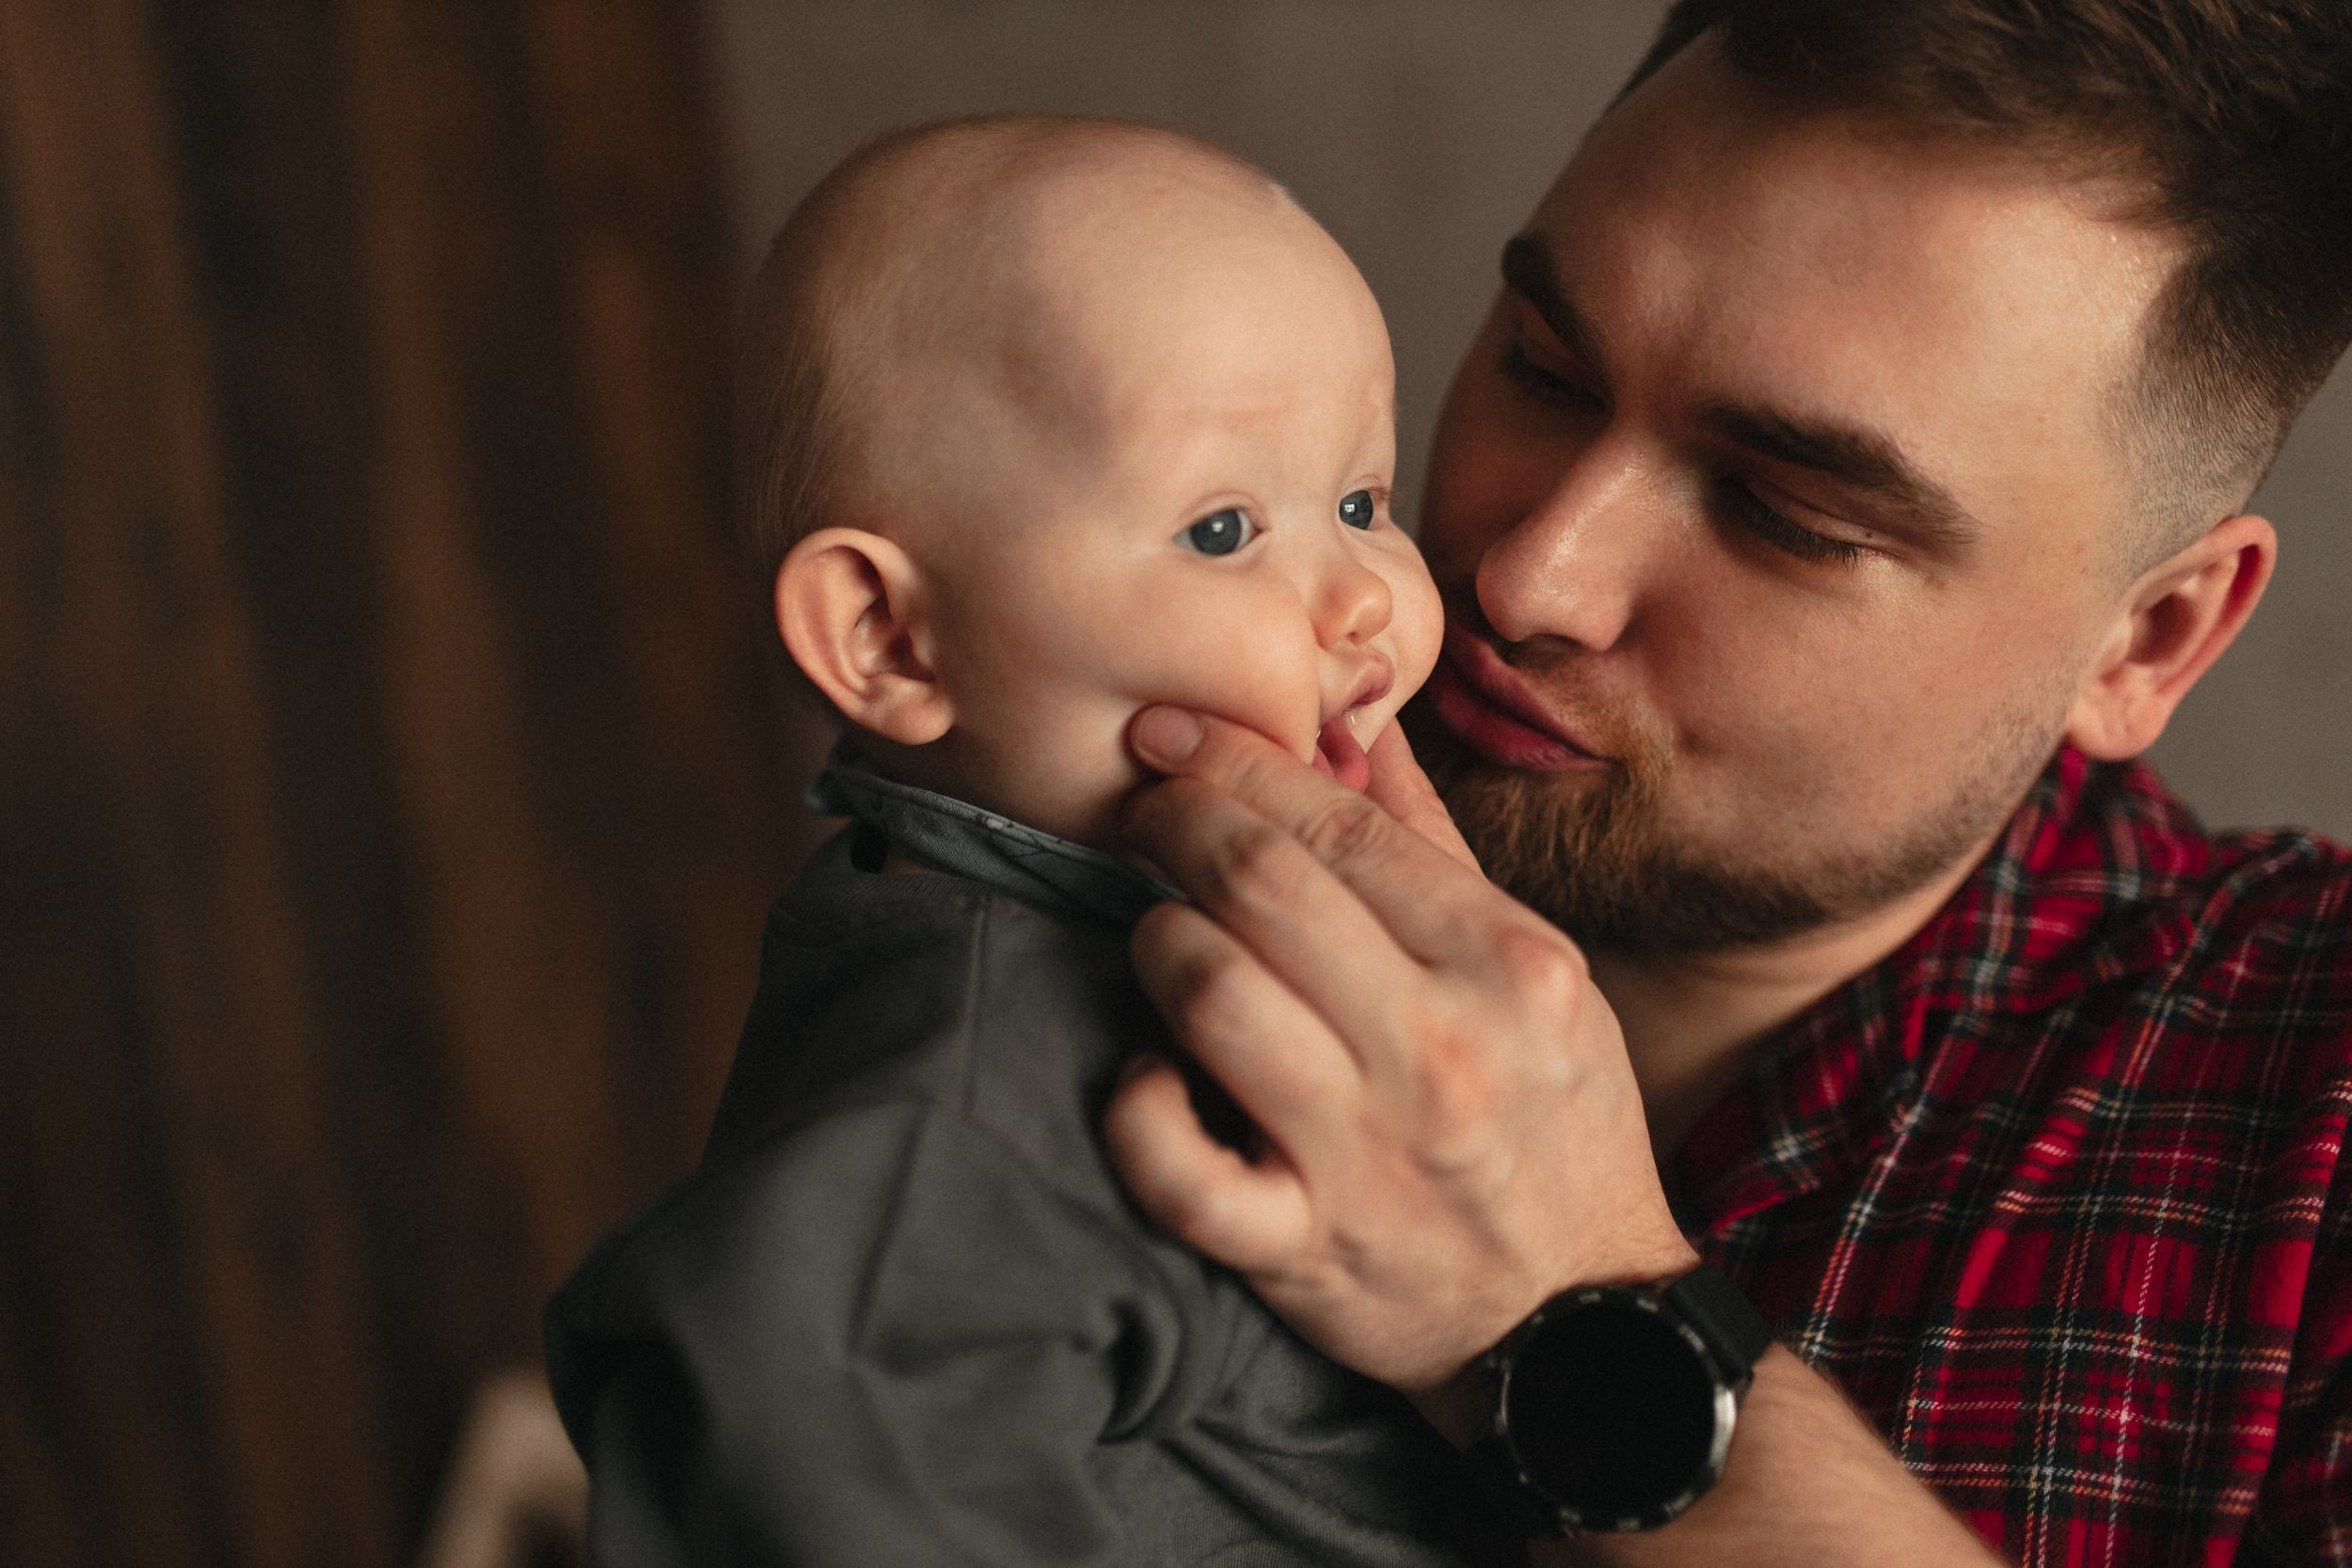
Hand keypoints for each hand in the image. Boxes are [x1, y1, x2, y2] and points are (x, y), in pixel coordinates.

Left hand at [1104, 706, 1697, 1408]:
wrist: (1581, 1319)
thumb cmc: (1550, 1122)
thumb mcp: (1539, 972)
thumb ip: (1433, 849)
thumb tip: (1355, 729)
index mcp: (1503, 961)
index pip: (1338, 822)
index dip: (1232, 758)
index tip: (1169, 732)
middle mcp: (1438, 1047)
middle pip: (1260, 886)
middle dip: (1175, 821)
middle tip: (1142, 811)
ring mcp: (1364, 1153)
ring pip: (1210, 997)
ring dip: (1158, 944)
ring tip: (1159, 936)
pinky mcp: (1304, 1249)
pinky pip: (1181, 1172)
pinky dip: (1139, 1113)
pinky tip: (1146, 1081)